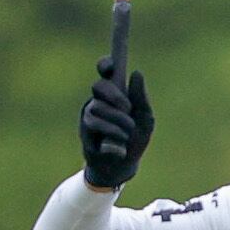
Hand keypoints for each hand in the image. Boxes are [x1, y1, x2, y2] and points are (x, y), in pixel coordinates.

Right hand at [79, 57, 152, 188]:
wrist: (124, 165)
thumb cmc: (135, 139)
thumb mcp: (145, 119)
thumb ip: (141, 97)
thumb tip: (136, 72)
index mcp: (116, 94)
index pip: (106, 72)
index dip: (106, 64)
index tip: (111, 65)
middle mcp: (100, 101)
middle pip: (98, 86)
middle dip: (113, 95)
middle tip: (126, 107)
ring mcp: (90, 115)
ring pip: (97, 107)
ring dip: (117, 121)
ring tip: (127, 134)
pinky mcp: (83, 129)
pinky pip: (94, 124)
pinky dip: (111, 134)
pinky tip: (118, 146)